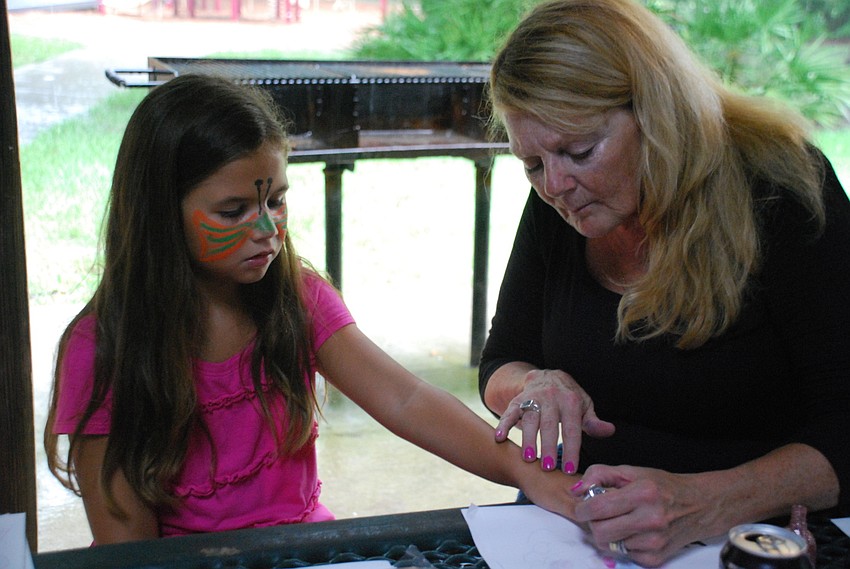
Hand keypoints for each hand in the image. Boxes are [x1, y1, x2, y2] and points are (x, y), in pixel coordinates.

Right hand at [494, 369, 614, 472]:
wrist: (547, 376)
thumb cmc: (568, 398)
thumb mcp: (584, 406)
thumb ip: (593, 421)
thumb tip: (609, 430)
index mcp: (570, 401)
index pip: (571, 428)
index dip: (571, 449)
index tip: (570, 468)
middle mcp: (551, 397)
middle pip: (549, 424)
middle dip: (548, 446)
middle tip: (547, 467)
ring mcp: (533, 398)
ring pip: (529, 419)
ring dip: (528, 439)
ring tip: (528, 458)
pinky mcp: (518, 400)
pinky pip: (510, 412)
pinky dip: (503, 424)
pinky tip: (499, 438)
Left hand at [571, 464, 713, 567]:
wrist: (698, 506)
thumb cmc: (662, 486)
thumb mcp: (631, 471)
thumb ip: (599, 475)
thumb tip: (576, 490)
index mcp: (643, 493)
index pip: (598, 507)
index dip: (582, 508)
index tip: (582, 507)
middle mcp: (650, 519)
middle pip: (599, 531)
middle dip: (593, 523)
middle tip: (599, 514)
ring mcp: (654, 541)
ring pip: (609, 545)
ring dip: (608, 533)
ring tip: (620, 520)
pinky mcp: (656, 558)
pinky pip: (623, 555)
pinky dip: (622, 544)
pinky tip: (633, 532)